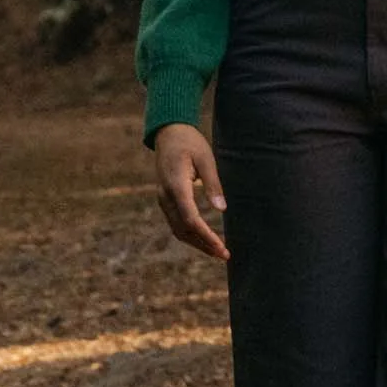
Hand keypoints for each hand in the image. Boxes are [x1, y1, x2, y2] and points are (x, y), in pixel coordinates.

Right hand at [152, 123, 229, 261]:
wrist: (168, 132)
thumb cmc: (190, 142)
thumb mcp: (206, 159)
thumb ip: (213, 184)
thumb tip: (221, 210)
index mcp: (176, 185)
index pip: (191, 219)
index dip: (206, 236)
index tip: (222, 247)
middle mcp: (165, 195)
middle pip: (183, 229)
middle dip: (203, 244)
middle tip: (224, 254)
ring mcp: (162, 198)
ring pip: (177, 229)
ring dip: (196, 242)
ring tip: (217, 251)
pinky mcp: (165, 199)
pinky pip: (176, 222)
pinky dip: (190, 234)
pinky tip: (204, 238)